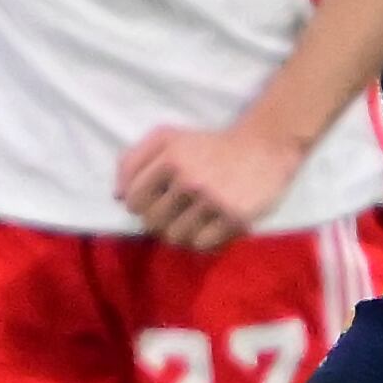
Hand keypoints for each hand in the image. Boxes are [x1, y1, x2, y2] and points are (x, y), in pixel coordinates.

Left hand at [116, 119, 303, 251]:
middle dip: (160, 222)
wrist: (265, 146)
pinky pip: (203, 244)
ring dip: (181, 233)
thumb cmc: (209, 144)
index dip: (140, 206)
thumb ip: (133, 161)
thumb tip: (117, 197)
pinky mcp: (236, 216)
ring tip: (194, 220)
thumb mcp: (167, 138)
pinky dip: (204, 240)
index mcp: (169, 157)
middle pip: (152, 223)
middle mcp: (189, 178)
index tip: (156, 201)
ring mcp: (213, 199)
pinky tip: (212, 226)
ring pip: (176, 237)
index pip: (133, 201)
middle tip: (176, 213)